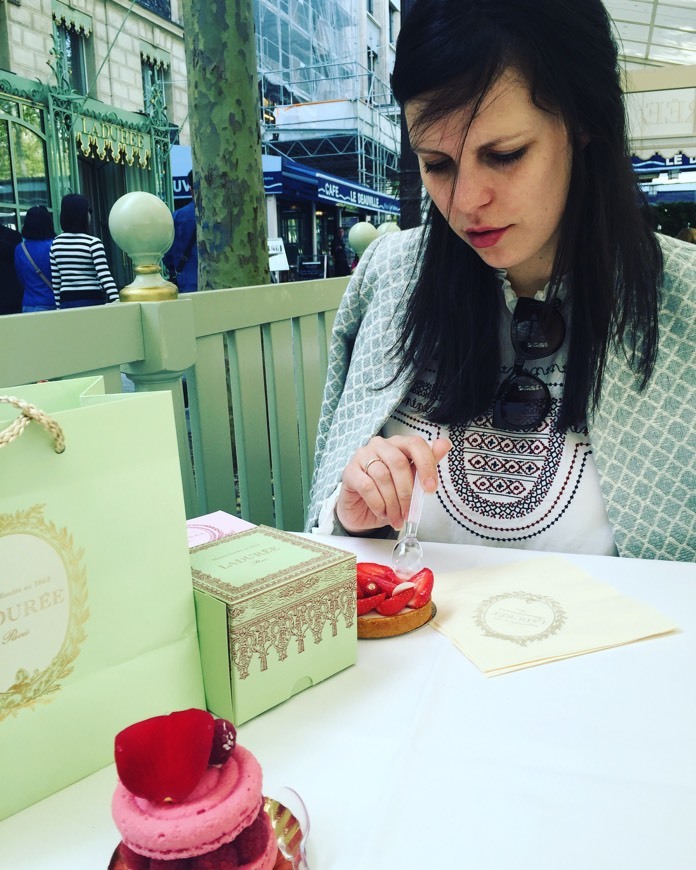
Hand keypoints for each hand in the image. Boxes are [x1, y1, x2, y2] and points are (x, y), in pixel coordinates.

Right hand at [336, 435, 451, 533]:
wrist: (362, 510)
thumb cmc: (388, 492)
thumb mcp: (411, 481)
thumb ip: (426, 464)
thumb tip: (445, 444)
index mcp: (398, 444)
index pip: (415, 444)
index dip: (426, 466)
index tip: (431, 489)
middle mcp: (379, 445)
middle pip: (398, 462)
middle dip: (407, 492)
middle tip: (410, 513)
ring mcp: (362, 456)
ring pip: (383, 476)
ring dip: (393, 502)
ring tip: (396, 518)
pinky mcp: (349, 472)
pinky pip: (367, 486)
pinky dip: (378, 503)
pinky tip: (382, 512)